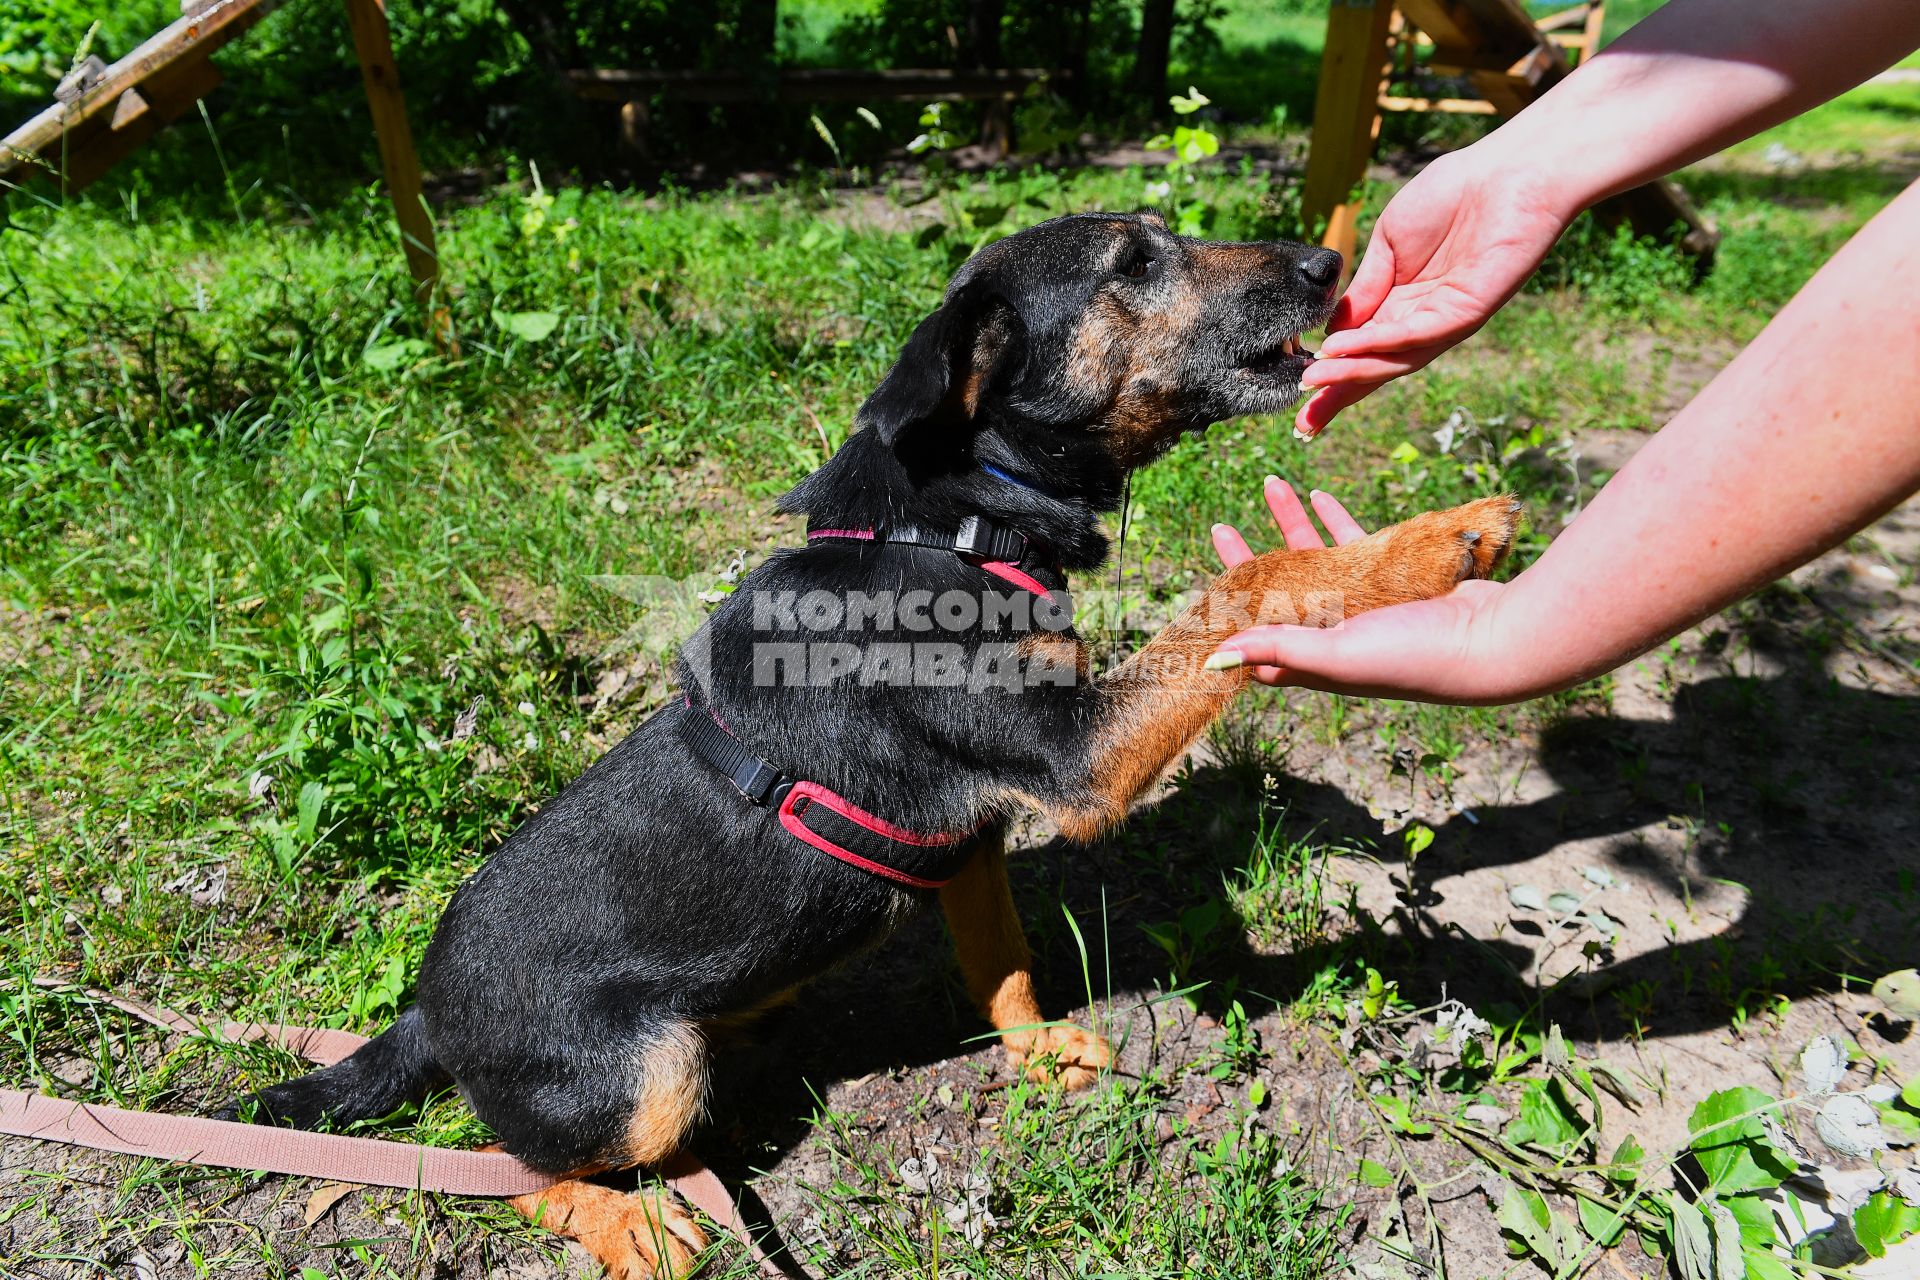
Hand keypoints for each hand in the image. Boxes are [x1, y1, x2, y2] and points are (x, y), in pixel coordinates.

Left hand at [1211, 476, 1522, 703]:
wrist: (1493, 642)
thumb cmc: (1413, 658)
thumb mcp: (1337, 655)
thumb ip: (1280, 650)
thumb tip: (1216, 660)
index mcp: (1317, 659)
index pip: (1259, 641)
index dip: (1229, 619)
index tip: (1205, 592)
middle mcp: (1337, 635)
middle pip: (1280, 594)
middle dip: (1249, 560)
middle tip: (1221, 527)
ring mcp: (1367, 605)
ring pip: (1317, 560)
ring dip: (1292, 525)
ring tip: (1272, 484)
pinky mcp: (1397, 579)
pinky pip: (1359, 544)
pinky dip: (1338, 521)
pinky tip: (1320, 495)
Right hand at [1295, 151, 1573, 438]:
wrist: (1509, 173)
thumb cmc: (1453, 194)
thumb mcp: (1389, 241)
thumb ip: (1365, 285)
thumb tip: (1333, 328)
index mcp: (1402, 302)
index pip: (1362, 345)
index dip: (1333, 371)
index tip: (1299, 392)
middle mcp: (1422, 319)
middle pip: (1376, 366)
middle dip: (1339, 394)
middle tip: (1303, 423)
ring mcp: (1444, 320)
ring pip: (1392, 358)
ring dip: (1351, 373)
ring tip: (1312, 382)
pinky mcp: (1465, 313)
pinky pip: (1413, 335)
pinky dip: (1375, 344)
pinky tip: (1342, 348)